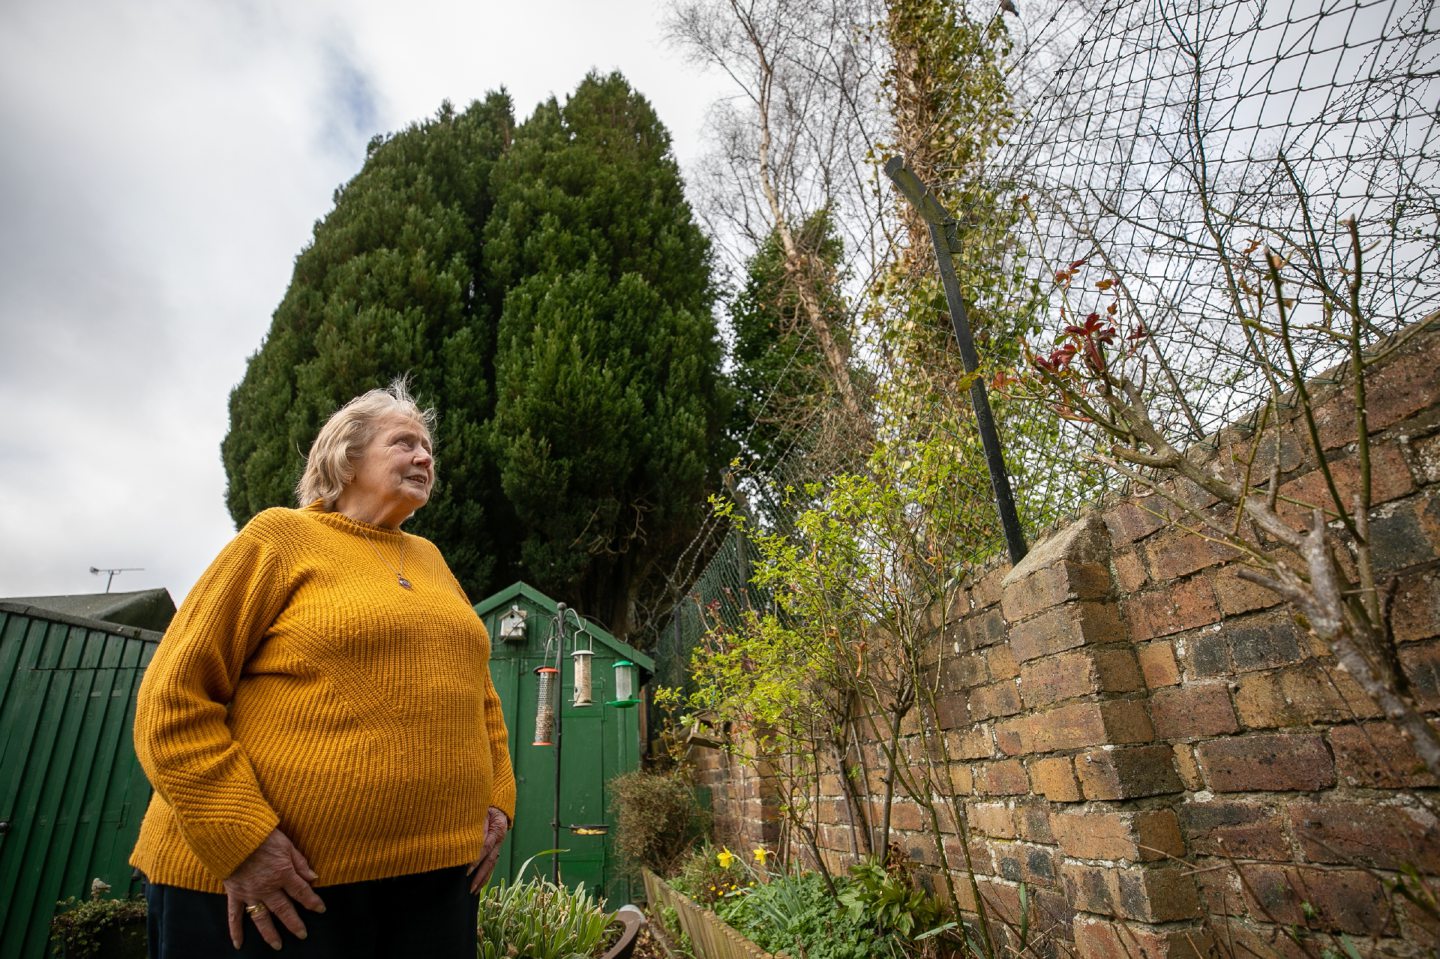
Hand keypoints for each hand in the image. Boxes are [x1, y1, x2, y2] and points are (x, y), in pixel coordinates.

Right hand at [223, 829, 325, 949]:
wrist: (233, 832)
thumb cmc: (263, 836)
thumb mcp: (287, 845)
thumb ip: (300, 863)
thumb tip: (314, 877)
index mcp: (283, 874)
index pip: (302, 892)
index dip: (312, 901)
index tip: (321, 909)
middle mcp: (268, 888)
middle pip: (284, 909)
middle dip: (295, 923)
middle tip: (302, 934)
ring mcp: (250, 893)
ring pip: (262, 918)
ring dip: (270, 933)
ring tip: (277, 945)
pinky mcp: (234, 893)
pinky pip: (234, 916)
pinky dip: (235, 931)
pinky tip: (239, 944)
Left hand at [467, 806, 510, 892]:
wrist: (499, 806)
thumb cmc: (487, 807)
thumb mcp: (483, 811)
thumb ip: (478, 823)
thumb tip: (471, 838)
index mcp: (497, 830)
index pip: (485, 848)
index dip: (476, 860)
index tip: (467, 871)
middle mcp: (499, 840)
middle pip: (490, 861)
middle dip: (480, 875)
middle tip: (470, 887)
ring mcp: (499, 846)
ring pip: (492, 865)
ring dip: (483, 879)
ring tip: (474, 891)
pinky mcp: (496, 849)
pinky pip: (492, 864)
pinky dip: (486, 875)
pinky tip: (479, 884)